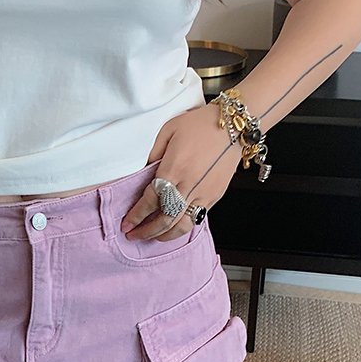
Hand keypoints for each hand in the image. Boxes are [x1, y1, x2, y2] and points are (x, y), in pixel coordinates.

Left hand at [121, 102, 241, 241]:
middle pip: (165, 219)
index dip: (137, 215)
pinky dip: (181, 228)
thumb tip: (142, 173)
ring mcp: (204, 193)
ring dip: (164, 236)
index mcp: (175, 168)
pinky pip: (196, 219)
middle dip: (146, 231)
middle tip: (133, 235)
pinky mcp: (215, 196)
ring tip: (152, 237)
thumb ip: (152, 154)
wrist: (234, 126)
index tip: (127, 224)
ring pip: (182, 226)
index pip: (151, 200)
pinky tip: (171, 227)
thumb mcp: (168, 130)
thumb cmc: (201, 124)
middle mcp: (190, 184)